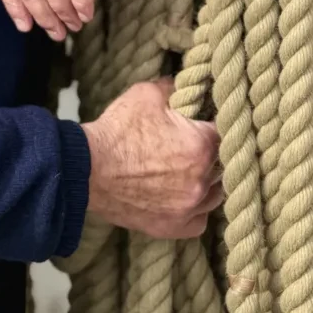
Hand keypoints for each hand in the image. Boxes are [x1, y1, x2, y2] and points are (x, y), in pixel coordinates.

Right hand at [82, 79, 222, 238]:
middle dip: (209, 152)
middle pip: (222, 165)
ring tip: (186, 169)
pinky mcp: (174, 227)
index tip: (202, 121)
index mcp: (201, 146)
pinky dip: (194, 208)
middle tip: (189, 143)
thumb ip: (172, 89)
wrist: (88, 168)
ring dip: (206, 181)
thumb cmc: (116, 131)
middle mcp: (202, 181)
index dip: (212, 124)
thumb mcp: (144, 95)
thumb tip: (183, 86)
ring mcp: (189, 207)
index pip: (224, 133)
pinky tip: (182, 195)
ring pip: (215, 194)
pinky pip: (199, 219)